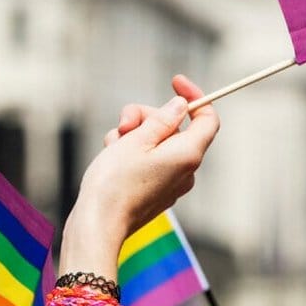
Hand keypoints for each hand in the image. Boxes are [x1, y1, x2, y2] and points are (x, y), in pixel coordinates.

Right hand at [73, 74, 218, 245]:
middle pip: (175, 127)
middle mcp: (186, 170)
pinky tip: (112, 157)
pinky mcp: (156, 191)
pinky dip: (133, 152)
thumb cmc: (115, 182)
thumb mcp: (136, 140)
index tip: (174, 81)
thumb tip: (181, 106)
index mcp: (188, 154)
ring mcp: (172, 183)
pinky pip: (150, 161)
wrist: (98, 224)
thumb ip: (162, 120)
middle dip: (148, 117)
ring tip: (112, 145)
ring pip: (158, 143)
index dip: (195, 96)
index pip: (208, 118)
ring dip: (134, 135)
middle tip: (124, 122)